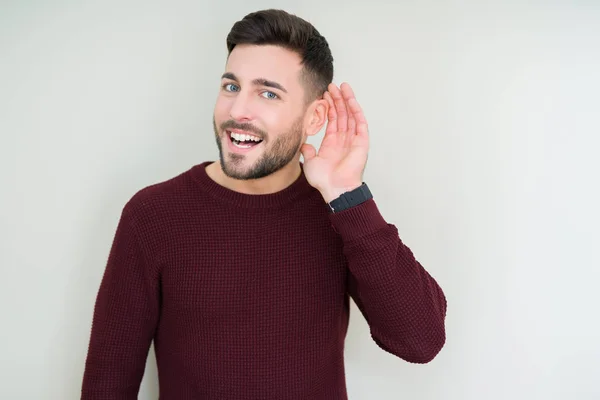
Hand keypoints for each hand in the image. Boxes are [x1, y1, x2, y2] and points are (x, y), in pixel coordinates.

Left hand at [301, 82, 369, 202]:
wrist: (335, 188)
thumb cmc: (324, 180)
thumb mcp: (310, 162)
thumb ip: (307, 151)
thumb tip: (303, 144)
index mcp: (332, 143)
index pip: (332, 120)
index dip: (328, 107)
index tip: (324, 95)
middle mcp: (343, 140)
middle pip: (341, 114)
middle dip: (337, 99)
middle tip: (331, 86)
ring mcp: (353, 140)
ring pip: (350, 115)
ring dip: (346, 100)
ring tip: (342, 86)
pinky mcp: (362, 142)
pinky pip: (360, 122)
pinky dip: (356, 110)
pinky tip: (351, 99)